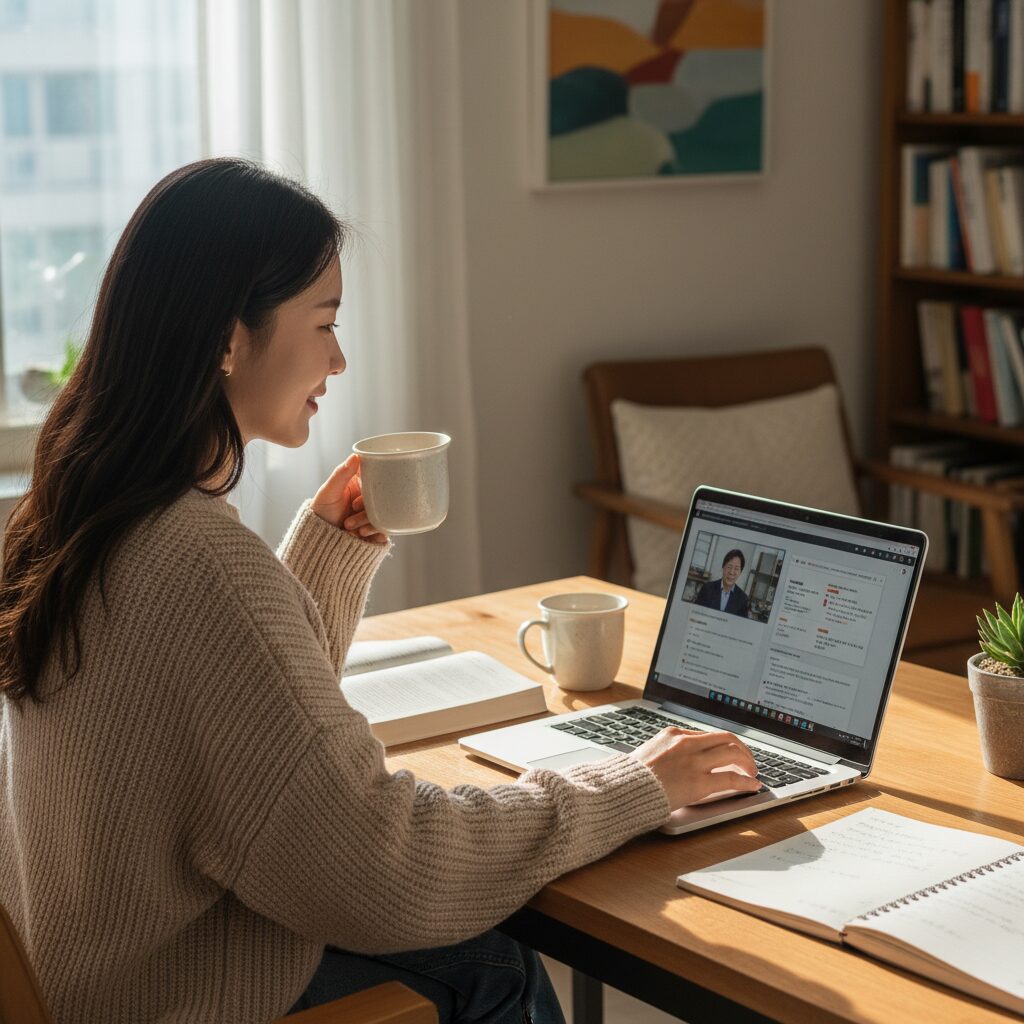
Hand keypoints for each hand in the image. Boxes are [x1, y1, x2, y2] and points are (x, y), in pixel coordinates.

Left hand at [311, 455, 388, 543]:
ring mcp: (375, 514)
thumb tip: (355, 456)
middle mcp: (370, 497)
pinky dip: (377, 535)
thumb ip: (341, 474)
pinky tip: (364, 535)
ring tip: (353, 528)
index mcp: (361, 483)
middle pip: (383, 498)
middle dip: (368, 507)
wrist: (321, 540)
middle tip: (353, 509)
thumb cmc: (321, 512)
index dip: (375, 483)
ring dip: (370, 523)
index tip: (366, 490)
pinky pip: (387, 531)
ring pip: (385, 515)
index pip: (377, 476)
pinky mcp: (378, 529)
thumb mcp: (329, 491)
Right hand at [632, 728, 760, 810]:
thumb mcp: (649, 753)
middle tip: (748, 761)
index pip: (709, 735)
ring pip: (733, 753)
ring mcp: (694, 762)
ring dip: (748, 763)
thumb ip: (667, 752)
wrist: (623, 789)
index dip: (725, 745)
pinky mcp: (699, 782)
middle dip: (742, 750)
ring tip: (752, 773)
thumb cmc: (631, 776)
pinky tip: (752, 786)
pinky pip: (731, 778)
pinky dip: (746, 782)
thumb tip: (680, 760)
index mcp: (673, 734)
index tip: (731, 753)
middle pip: (727, 738)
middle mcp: (687, 743)